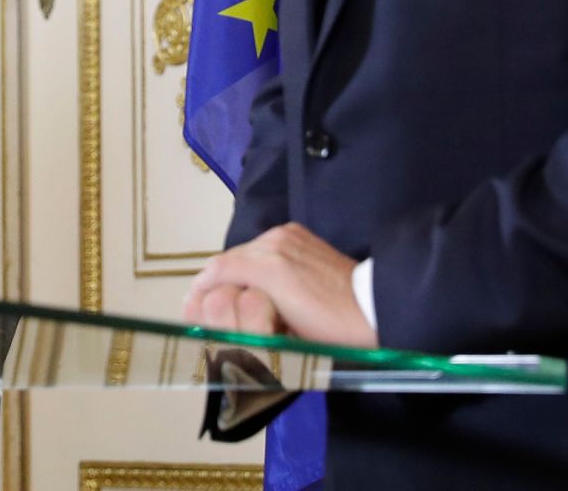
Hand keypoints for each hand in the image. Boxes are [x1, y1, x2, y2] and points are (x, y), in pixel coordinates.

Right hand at [183, 224, 375, 347]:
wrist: (375, 310)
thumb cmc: (332, 330)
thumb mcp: (282, 332)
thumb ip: (242, 310)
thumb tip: (207, 298)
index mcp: (269, 262)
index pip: (218, 268)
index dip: (201, 289)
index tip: (192, 307)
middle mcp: (276, 240)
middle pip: (229, 259)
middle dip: (218, 282)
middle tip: (209, 308)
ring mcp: (288, 234)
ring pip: (246, 253)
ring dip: (238, 274)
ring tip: (238, 300)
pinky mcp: (299, 234)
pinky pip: (266, 247)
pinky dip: (257, 264)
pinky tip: (263, 286)